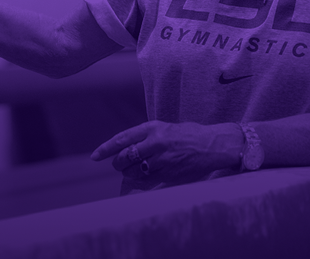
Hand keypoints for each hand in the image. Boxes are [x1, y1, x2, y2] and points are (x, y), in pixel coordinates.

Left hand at [91, 120, 243, 186]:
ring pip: (135, 171)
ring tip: (137, 171)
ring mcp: (163, 159)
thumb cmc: (188, 136)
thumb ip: (146, 137)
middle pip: (125, 157)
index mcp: (152, 128)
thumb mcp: (165, 128)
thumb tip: (125, 149)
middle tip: (122, 165)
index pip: (122, 139)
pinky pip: (148, 182)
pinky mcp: (170, 174)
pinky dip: (142, 182)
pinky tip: (146, 179)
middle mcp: (155, 142)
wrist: (213, 145)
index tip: (95, 156)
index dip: (106, 149)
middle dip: (119, 164)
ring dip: (131, 174)